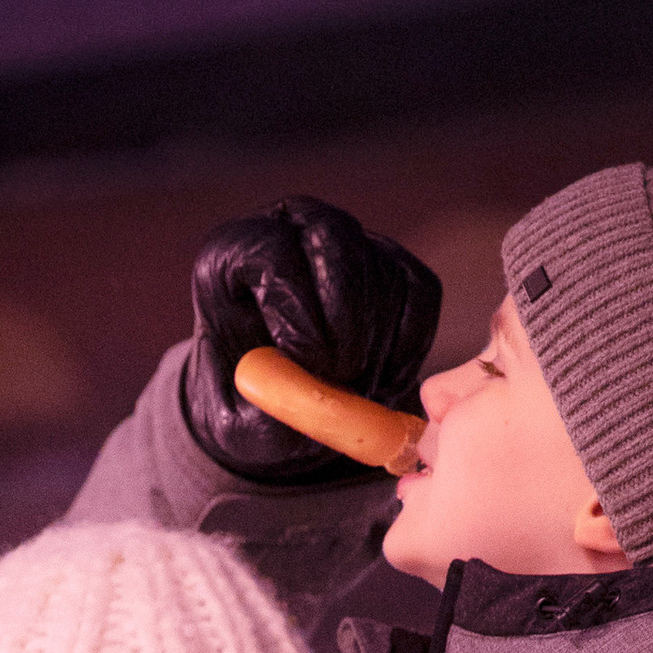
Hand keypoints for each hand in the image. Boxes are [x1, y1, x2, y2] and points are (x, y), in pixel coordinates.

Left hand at [183, 199, 442, 484]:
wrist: (282, 417)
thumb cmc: (251, 415)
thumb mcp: (243, 424)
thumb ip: (269, 404)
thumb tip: (303, 385)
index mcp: (233, 252)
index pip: (272, 250)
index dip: (296, 308)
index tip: (307, 364)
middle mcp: (291, 227)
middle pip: (335, 243)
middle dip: (346, 322)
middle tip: (342, 380)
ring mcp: (348, 239)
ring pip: (381, 270)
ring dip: (376, 342)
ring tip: (356, 391)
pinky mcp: (395, 264)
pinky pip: (419, 293)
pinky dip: (409, 346)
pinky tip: (383, 381)